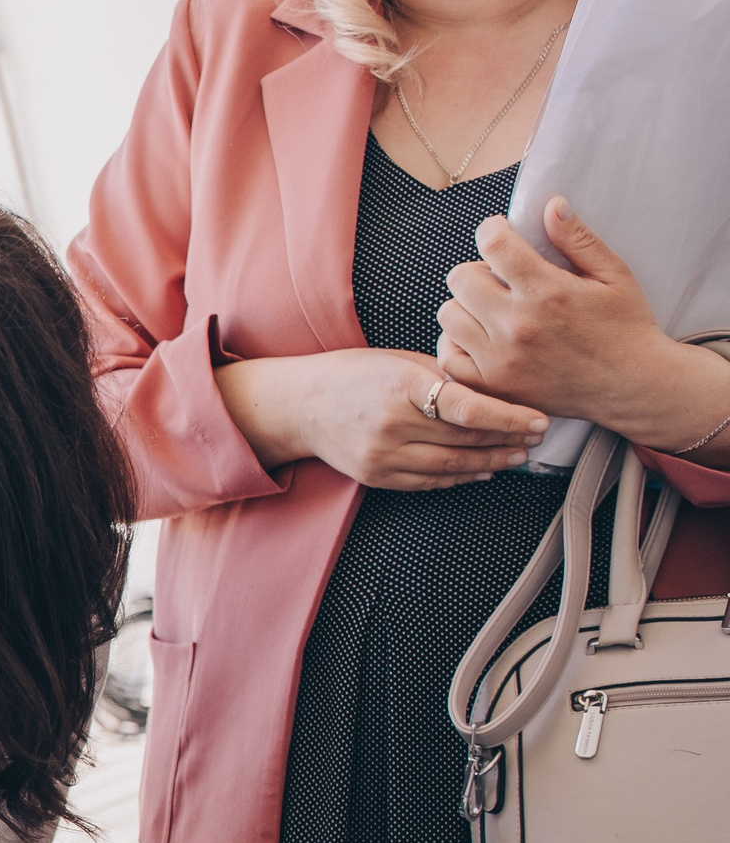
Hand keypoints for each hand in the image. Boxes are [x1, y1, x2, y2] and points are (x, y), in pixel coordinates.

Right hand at [215, 349, 544, 490]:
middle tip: (537, 437)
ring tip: (517, 455)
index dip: (509, 417)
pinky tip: (481, 469)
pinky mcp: (376, 476)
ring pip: (453, 465)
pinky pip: (430, 481)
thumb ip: (445, 378)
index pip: (467, 408)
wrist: (302, 405)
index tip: (539, 421)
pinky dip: (460, 476)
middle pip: (466, 438)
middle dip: (508, 440)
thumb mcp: (402, 361)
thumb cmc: (354, 375)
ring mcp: (382, 455)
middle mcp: (391, 424)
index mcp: (401, 386)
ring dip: (491, 462)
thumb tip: (495, 393)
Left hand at [441, 197, 729, 456]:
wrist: (631, 386)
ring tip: (492, 308)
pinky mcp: (491, 386)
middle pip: (460, 277)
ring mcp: (499, 359)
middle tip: (500, 278)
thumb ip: (578, 239)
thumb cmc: (626, 326)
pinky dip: (457, 343)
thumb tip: (551, 205)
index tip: (501, 234)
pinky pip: (447, 356)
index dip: (493, 230)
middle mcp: (516, 325)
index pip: (492, 244)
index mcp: (546, 292)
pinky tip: (481, 337)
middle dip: (478, 268)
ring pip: (448, 314)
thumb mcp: (614, 275)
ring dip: (465, 305)